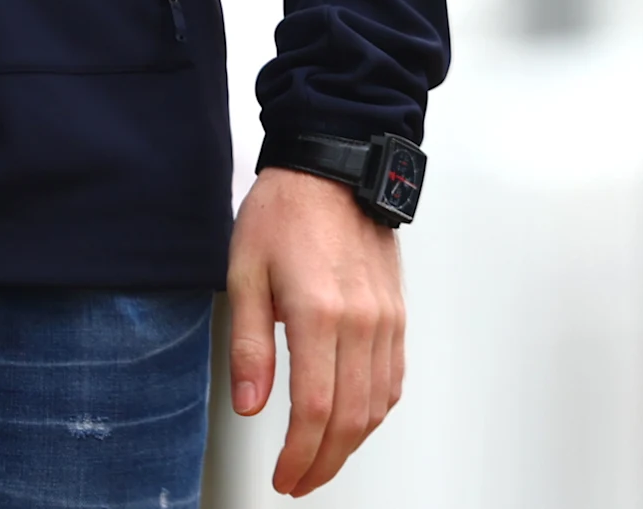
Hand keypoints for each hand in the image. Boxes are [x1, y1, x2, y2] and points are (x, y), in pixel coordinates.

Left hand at [227, 165, 405, 495]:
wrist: (335, 165)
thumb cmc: (287, 210)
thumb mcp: (246, 272)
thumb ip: (250, 344)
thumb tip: (251, 404)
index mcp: (319, 313)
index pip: (314, 409)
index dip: (299, 455)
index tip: (284, 477)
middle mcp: (361, 321)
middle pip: (350, 418)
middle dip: (324, 462)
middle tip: (299, 481)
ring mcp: (385, 318)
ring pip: (378, 404)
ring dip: (351, 444)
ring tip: (322, 460)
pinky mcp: (396, 312)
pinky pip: (394, 377)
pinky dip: (376, 411)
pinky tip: (355, 420)